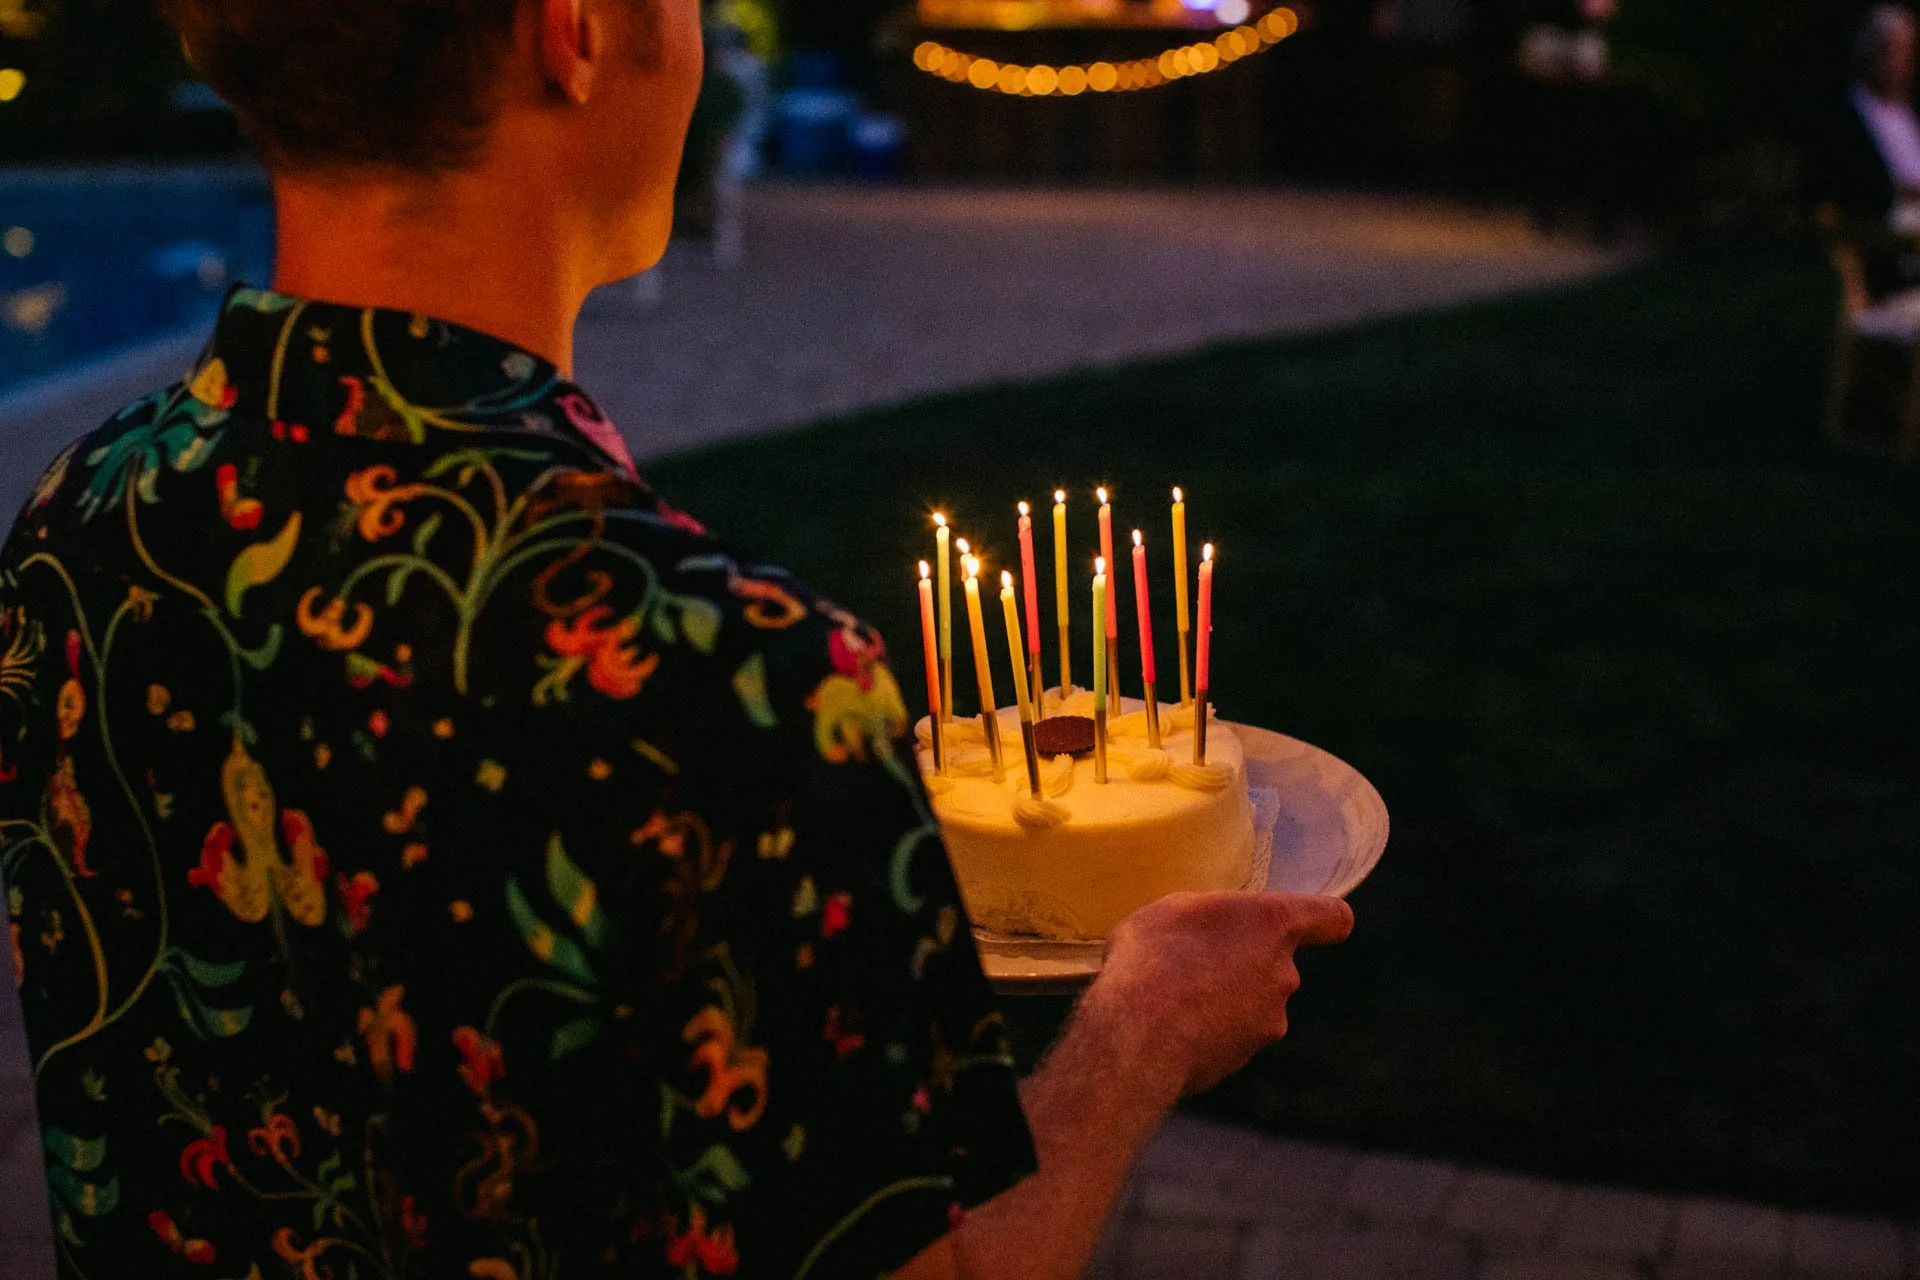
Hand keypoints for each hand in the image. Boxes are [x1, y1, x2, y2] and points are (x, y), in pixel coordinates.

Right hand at [1093, 892, 1354, 1096]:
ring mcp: (1267, 1023)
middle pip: (1276, 963)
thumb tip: (1217, 934)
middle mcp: (1283, 975)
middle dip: (1242, 960)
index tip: (1309, 924)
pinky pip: (1226, 1036)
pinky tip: (1165, 1025)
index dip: (1322, 919)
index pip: (1332, 917)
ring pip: (1250, 1002)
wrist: (1138, 1033)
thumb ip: (1215, 916)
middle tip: (1192, 958)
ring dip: (1221, 998)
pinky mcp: (1241, 1059)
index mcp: (1274, 925)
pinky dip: (1204, 1030)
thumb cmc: (1155, 956)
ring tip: (1170, 995)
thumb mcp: (1178, 908)